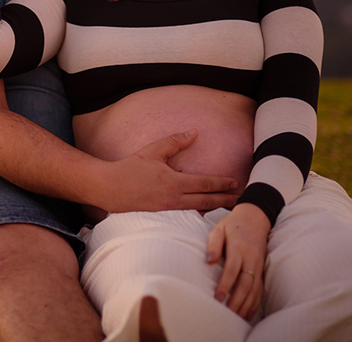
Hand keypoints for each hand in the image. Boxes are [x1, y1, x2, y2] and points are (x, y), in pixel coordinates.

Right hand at [96, 130, 240, 214]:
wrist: (110, 189)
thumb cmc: (131, 168)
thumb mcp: (153, 150)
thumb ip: (175, 141)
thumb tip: (194, 132)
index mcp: (174, 183)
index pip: (205, 184)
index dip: (222, 183)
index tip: (235, 182)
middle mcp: (174, 199)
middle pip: (206, 201)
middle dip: (224, 200)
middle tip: (240, 200)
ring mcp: (168, 211)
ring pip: (197, 211)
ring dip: (214, 209)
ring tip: (228, 208)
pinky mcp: (162, 217)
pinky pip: (186, 216)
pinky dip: (198, 214)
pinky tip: (205, 214)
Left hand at [206, 203, 270, 319]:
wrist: (255, 217)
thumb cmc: (233, 225)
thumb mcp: (219, 228)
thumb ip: (213, 244)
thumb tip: (208, 260)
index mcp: (239, 248)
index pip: (233, 269)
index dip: (225, 285)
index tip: (218, 298)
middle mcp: (251, 258)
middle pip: (246, 283)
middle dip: (237, 300)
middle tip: (227, 314)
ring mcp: (258, 265)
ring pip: (255, 288)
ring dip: (246, 304)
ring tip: (237, 318)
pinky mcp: (262, 269)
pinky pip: (260, 288)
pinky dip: (255, 302)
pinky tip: (248, 313)